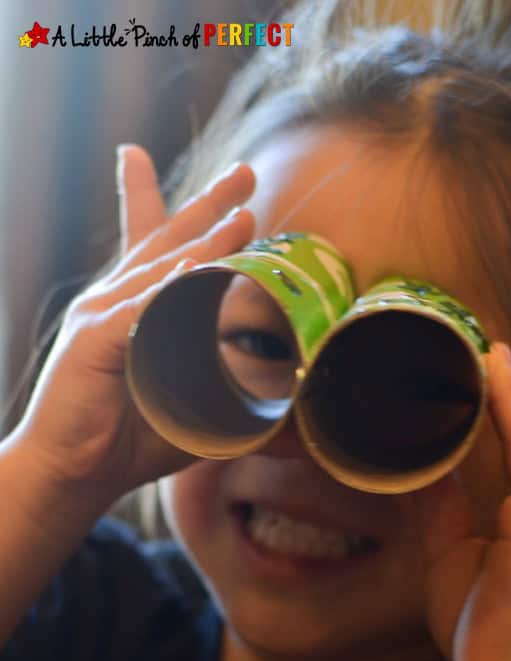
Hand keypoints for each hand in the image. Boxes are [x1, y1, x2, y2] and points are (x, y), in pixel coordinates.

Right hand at [6, 145, 255, 502]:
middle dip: (208, 204)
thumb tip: (274, 374)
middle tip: (245, 174)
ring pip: (163, 269)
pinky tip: (201, 268)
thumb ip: (223, 380)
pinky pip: (141, 311)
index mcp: (132, 306)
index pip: (154, 244)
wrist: (73, 473)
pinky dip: (172, 292)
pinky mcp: (93, 342)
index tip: (207, 181)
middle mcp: (114, 299)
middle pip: (167, 240)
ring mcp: (101, 315)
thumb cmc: (131, 436)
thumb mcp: (186, 399)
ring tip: (245, 215)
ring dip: (206, 241)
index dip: (175, 205)